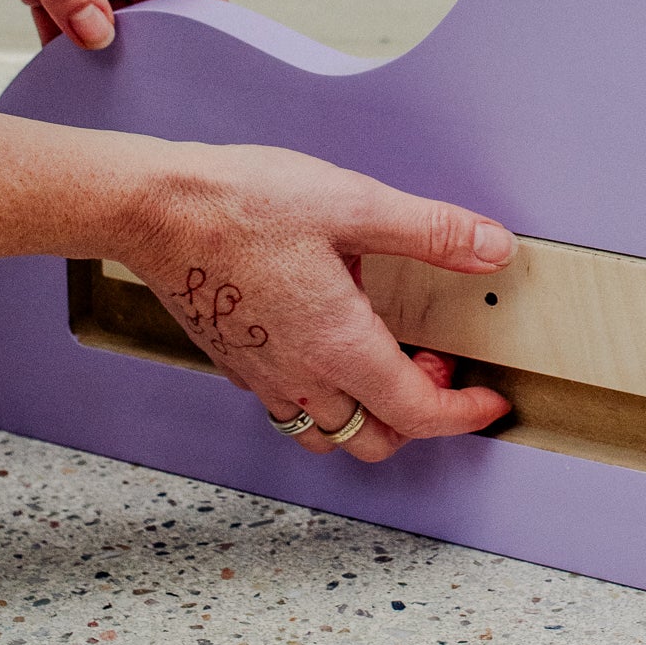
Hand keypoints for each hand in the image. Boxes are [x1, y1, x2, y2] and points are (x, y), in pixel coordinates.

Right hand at [117, 141, 515, 459]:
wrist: (154, 208)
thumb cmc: (242, 205)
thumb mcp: (355, 204)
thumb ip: (433, 232)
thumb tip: (492, 247)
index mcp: (340, 346)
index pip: (418, 413)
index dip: (464, 414)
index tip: (489, 399)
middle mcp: (301, 377)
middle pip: (374, 440)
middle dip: (419, 416)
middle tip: (434, 364)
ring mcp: (263, 377)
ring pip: (327, 433)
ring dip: (369, 413)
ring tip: (385, 356)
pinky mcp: (236, 364)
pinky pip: (290, 405)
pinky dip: (326, 393)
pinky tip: (330, 341)